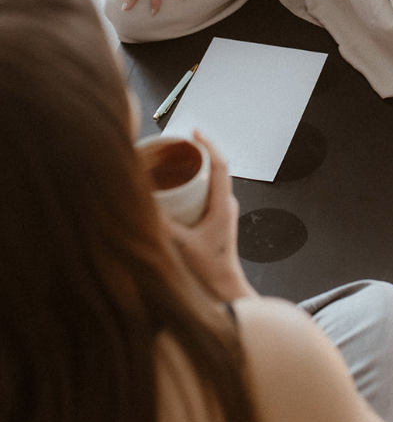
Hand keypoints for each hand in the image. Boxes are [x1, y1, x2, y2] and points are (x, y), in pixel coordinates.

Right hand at [164, 132, 255, 301]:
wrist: (224, 290)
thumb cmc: (208, 271)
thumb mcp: (179, 246)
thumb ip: (159, 226)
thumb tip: (138, 205)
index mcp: (223, 205)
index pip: (220, 165)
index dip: (208, 145)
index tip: (194, 131)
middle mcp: (226, 205)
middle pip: (215, 170)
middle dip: (196, 154)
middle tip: (175, 145)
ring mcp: (223, 213)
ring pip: (210, 182)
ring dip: (194, 170)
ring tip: (172, 162)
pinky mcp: (216, 221)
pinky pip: (206, 194)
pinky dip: (192, 186)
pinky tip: (174, 189)